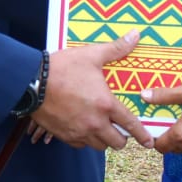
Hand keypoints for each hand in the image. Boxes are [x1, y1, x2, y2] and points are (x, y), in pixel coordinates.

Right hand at [31, 33, 153, 150]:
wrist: (32, 83)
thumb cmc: (62, 68)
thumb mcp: (91, 55)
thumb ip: (116, 49)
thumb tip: (135, 35)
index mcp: (106, 105)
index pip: (130, 125)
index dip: (142, 135)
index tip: (149, 142)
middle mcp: (95, 123)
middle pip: (116, 143)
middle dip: (121, 137)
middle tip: (119, 128)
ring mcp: (79, 132)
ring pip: (99, 146)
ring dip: (103, 139)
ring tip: (101, 128)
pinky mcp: (64, 136)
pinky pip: (81, 145)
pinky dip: (85, 139)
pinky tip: (83, 128)